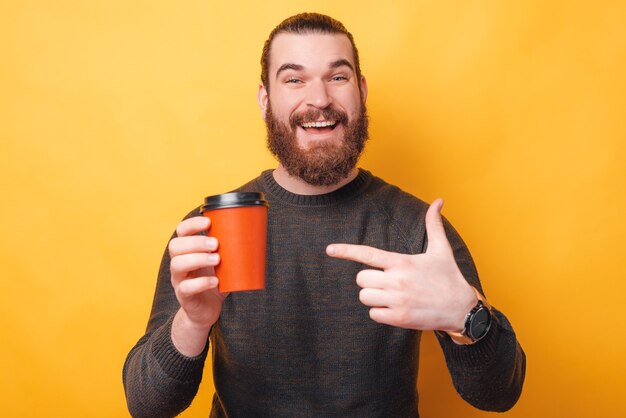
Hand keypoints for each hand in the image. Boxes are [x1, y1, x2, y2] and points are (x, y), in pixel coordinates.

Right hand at [169, 216, 228, 331]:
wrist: (206, 310)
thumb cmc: (215, 281)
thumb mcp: (222, 263)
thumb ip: (231, 250)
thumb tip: (256, 234)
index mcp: (187, 251)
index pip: (181, 231)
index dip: (192, 224)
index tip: (208, 222)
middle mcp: (179, 263)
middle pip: (175, 246)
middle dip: (196, 242)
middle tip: (216, 244)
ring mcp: (179, 280)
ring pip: (177, 264)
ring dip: (198, 259)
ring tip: (217, 260)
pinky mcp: (184, 296)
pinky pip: (186, 287)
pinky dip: (202, 283)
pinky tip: (215, 281)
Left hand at [326, 199, 476, 331]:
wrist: (461, 309)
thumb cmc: (449, 277)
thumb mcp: (441, 250)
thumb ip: (433, 225)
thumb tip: (438, 201)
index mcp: (402, 262)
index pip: (367, 254)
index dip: (346, 251)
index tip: (329, 250)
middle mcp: (397, 280)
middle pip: (360, 279)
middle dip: (369, 280)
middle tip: (386, 281)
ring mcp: (397, 301)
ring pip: (364, 297)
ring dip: (373, 296)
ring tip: (391, 295)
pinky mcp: (399, 318)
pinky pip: (373, 314)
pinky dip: (380, 312)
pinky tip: (395, 308)